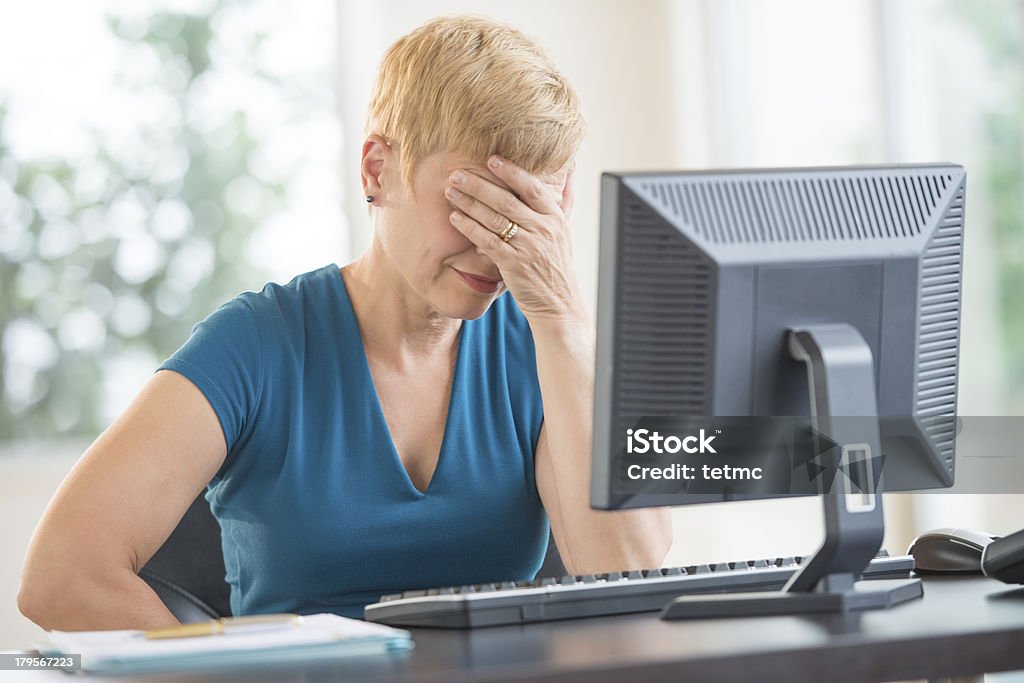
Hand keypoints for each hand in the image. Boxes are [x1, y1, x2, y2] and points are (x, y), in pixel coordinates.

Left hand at [445, 155, 585, 325]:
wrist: (559, 304)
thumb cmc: (557, 266)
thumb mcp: (566, 232)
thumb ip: (565, 202)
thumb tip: (570, 173)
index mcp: (555, 218)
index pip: (532, 187)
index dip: (511, 171)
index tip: (491, 159)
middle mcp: (543, 229)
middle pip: (507, 200)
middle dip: (479, 184)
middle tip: (457, 173)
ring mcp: (529, 247)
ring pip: (494, 218)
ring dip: (469, 203)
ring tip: (450, 191)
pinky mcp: (514, 264)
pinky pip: (487, 241)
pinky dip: (470, 228)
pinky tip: (455, 219)